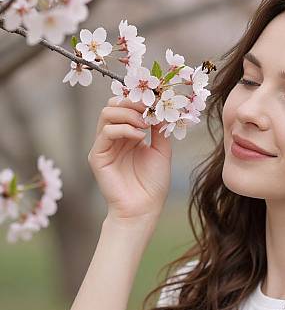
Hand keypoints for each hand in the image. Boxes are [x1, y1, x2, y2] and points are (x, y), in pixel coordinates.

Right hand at [88, 96, 172, 220]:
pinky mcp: (97, 156)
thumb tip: (161, 109)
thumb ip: (159, 130)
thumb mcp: (162, 151)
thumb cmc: (153, 184)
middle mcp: (114, 138)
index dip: (139, 101)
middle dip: (132, 103)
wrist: (144, 208)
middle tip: (149, 110)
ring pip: (107, 114)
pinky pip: (106, 132)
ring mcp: (104, 145)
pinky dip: (124, 129)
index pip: (126, 107)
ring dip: (128, 114)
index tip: (157, 101)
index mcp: (128, 135)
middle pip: (113, 105)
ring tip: (145, 125)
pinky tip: (139, 137)